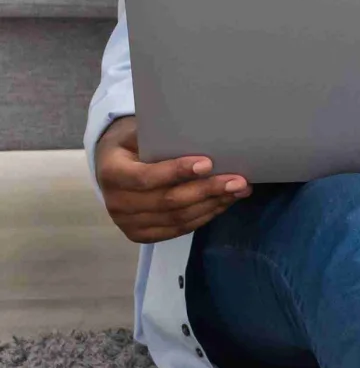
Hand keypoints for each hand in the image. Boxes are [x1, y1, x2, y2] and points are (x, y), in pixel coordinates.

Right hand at [94, 115, 249, 243]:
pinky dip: (204, 216)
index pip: (146, 177)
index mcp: (112, 173)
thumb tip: (203, 132)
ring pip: (178, 218)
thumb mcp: (138, 133)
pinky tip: (223, 203)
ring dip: (213, 205)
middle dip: (207, 190)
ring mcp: (127, 222)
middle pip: (168, 201)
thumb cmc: (133, 144)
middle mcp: (116, 202)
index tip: (208, 163)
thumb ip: (161, 136)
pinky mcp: (140, 234)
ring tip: (239, 190)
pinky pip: (178, 229)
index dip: (177, 172)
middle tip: (238, 180)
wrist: (113, 166)